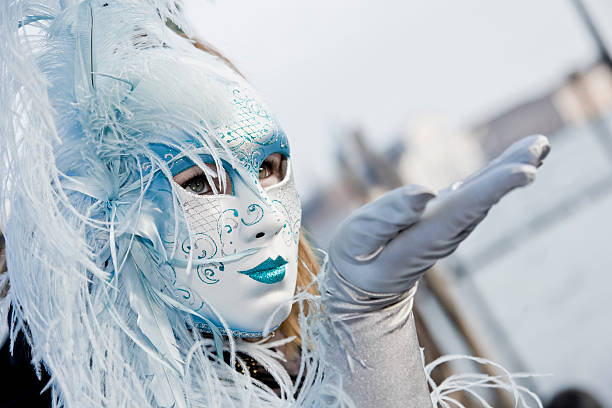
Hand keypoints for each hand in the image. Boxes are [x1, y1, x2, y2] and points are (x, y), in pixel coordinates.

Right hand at [328, 135, 549, 293]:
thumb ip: (388, 217)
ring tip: (538, 146)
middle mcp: (444, 231)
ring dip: (511, 169)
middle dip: (513, 170)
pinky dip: (495, 177)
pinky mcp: (444, 218)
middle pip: (483, 199)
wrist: (365, 286)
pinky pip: (474, 195)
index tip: (527, 172)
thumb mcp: (359, 241)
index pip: (464, 209)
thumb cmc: (356, 260)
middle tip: (541, 145)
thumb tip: (425, 192)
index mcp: (424, 236)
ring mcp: (447, 226)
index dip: (494, 189)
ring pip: (484, 196)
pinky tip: (510, 164)